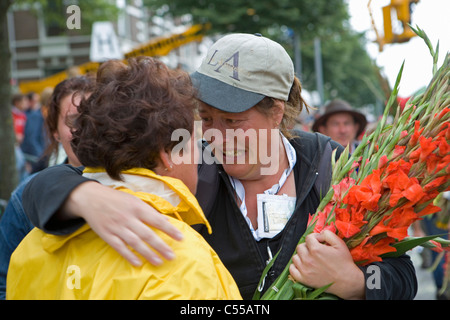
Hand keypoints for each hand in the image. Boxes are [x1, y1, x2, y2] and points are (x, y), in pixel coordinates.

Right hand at [63, 181, 183, 266]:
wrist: (91, 198)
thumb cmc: (117, 199)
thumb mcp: (134, 200)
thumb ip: (148, 211)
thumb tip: (164, 220)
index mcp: (137, 207)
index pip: (157, 220)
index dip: (170, 230)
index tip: (180, 238)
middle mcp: (128, 217)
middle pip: (147, 234)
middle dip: (161, 246)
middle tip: (172, 256)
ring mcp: (117, 227)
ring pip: (135, 243)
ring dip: (148, 254)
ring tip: (159, 262)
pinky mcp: (107, 235)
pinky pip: (120, 247)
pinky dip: (129, 256)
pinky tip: (138, 263)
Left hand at [289, 230, 364, 299]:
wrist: (347, 281)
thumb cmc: (344, 263)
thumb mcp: (339, 244)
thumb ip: (328, 234)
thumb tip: (319, 234)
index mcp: (316, 249)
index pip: (308, 238)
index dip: (315, 238)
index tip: (320, 242)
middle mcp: (308, 259)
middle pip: (300, 247)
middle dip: (308, 246)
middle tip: (315, 251)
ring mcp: (304, 270)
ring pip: (295, 257)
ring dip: (301, 256)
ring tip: (310, 258)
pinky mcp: (303, 279)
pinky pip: (292, 269)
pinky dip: (295, 267)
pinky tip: (303, 266)